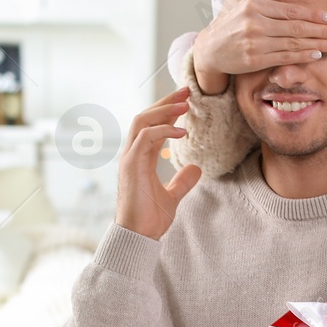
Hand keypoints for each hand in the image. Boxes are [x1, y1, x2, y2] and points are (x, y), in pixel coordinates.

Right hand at [113, 88, 202, 240]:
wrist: (138, 236)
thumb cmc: (150, 219)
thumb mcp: (172, 196)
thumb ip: (182, 181)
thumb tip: (196, 168)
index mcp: (140, 158)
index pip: (152, 126)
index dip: (167, 111)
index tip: (186, 101)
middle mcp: (132, 154)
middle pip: (145, 117)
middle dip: (166, 102)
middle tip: (187, 90)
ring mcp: (129, 158)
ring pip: (142, 122)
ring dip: (164, 110)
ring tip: (185, 104)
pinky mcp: (131, 165)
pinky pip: (145, 138)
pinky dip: (163, 130)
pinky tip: (181, 131)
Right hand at [191, 0, 326, 94]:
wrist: (209, 50)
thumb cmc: (225, 21)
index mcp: (254, 6)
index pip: (291, 10)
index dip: (314, 14)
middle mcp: (256, 24)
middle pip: (297, 27)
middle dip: (322, 31)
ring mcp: (256, 43)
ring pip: (294, 43)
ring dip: (317, 44)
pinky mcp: (255, 60)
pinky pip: (284, 57)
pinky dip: (302, 56)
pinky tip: (317, 54)